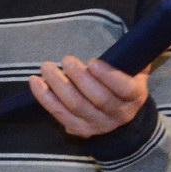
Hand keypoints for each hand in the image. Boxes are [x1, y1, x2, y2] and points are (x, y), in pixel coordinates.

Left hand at [28, 56, 148, 137]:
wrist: (120, 115)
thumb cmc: (122, 83)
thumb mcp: (134, 70)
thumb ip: (129, 58)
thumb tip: (125, 41)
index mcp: (135, 97)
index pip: (124, 88)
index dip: (108, 75)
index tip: (92, 62)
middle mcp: (119, 114)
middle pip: (98, 98)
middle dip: (79, 77)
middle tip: (66, 60)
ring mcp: (99, 125)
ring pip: (76, 106)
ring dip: (59, 85)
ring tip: (47, 67)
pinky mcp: (80, 130)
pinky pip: (60, 114)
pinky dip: (45, 98)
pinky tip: (35, 82)